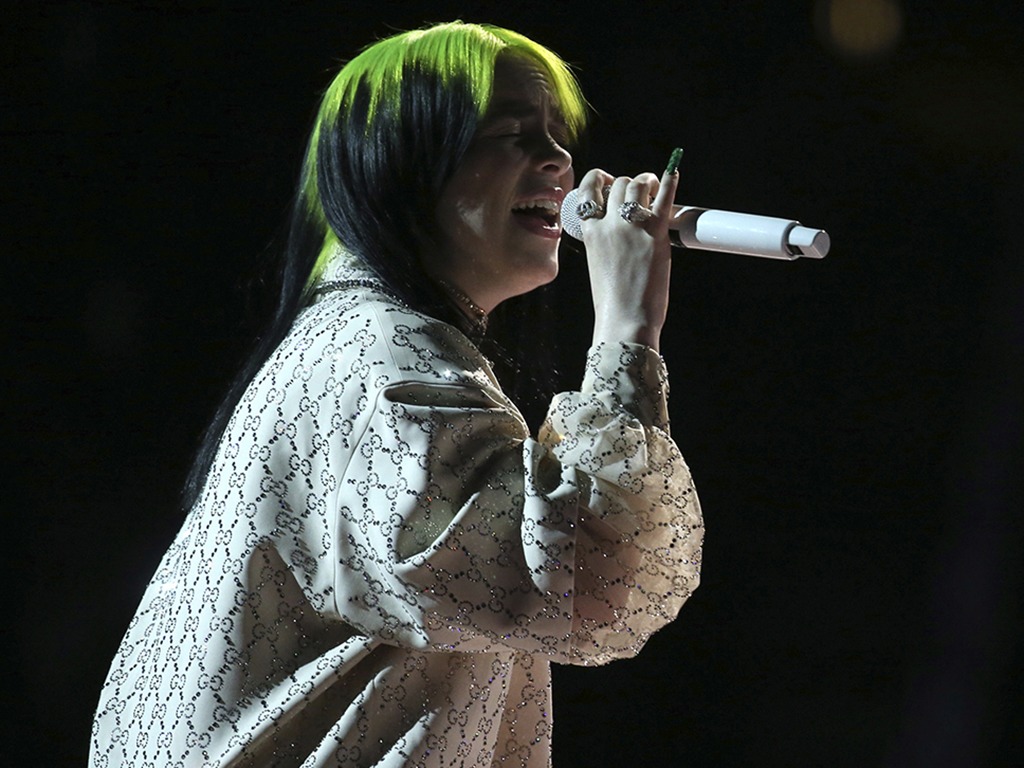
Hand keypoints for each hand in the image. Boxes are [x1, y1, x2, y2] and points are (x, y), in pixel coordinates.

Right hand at [574, 162, 678, 351]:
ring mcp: (632, 226)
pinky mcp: (656, 232)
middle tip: (640, 192)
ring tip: (654, 187)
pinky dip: (670, 179)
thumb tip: (620, 226)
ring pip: (638, 184)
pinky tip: (674, 170)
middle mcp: (608, 224)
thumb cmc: (612, 299)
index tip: (609, 181)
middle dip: (629, 184)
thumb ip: (604, 240)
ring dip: (647, 181)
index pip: (588, 189)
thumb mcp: (598, 263)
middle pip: (619, 184)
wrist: (625, 318)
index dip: (599, 179)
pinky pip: (664, 196)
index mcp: (590, 232)